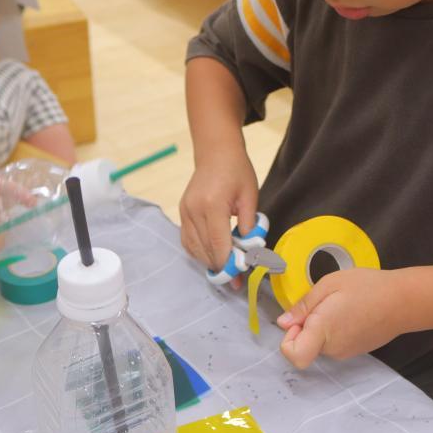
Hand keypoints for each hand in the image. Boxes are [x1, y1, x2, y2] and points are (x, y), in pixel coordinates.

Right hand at [178, 149, 258, 275]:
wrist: (216, 152)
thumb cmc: (237, 171)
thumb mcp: (250, 195)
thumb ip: (249, 224)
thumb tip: (249, 250)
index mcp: (212, 205)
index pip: (218, 243)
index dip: (228, 265)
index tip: (238, 279)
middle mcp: (194, 210)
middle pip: (204, 249)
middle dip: (220, 267)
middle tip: (234, 280)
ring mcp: (185, 211)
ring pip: (193, 248)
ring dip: (209, 261)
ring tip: (225, 270)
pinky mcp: (182, 212)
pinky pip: (187, 240)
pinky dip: (199, 252)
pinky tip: (212, 255)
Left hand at [277, 268, 406, 368]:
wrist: (403, 301)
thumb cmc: (368, 287)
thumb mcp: (330, 283)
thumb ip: (304, 305)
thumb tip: (283, 322)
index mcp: (323, 330)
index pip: (294, 355)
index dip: (288, 340)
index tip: (297, 321)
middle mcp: (333, 348)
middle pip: (305, 345)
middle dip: (307, 326)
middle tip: (324, 302)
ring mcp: (345, 352)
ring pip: (320, 343)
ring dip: (322, 326)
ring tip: (340, 304)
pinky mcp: (355, 351)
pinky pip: (335, 343)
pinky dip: (336, 329)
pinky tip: (350, 312)